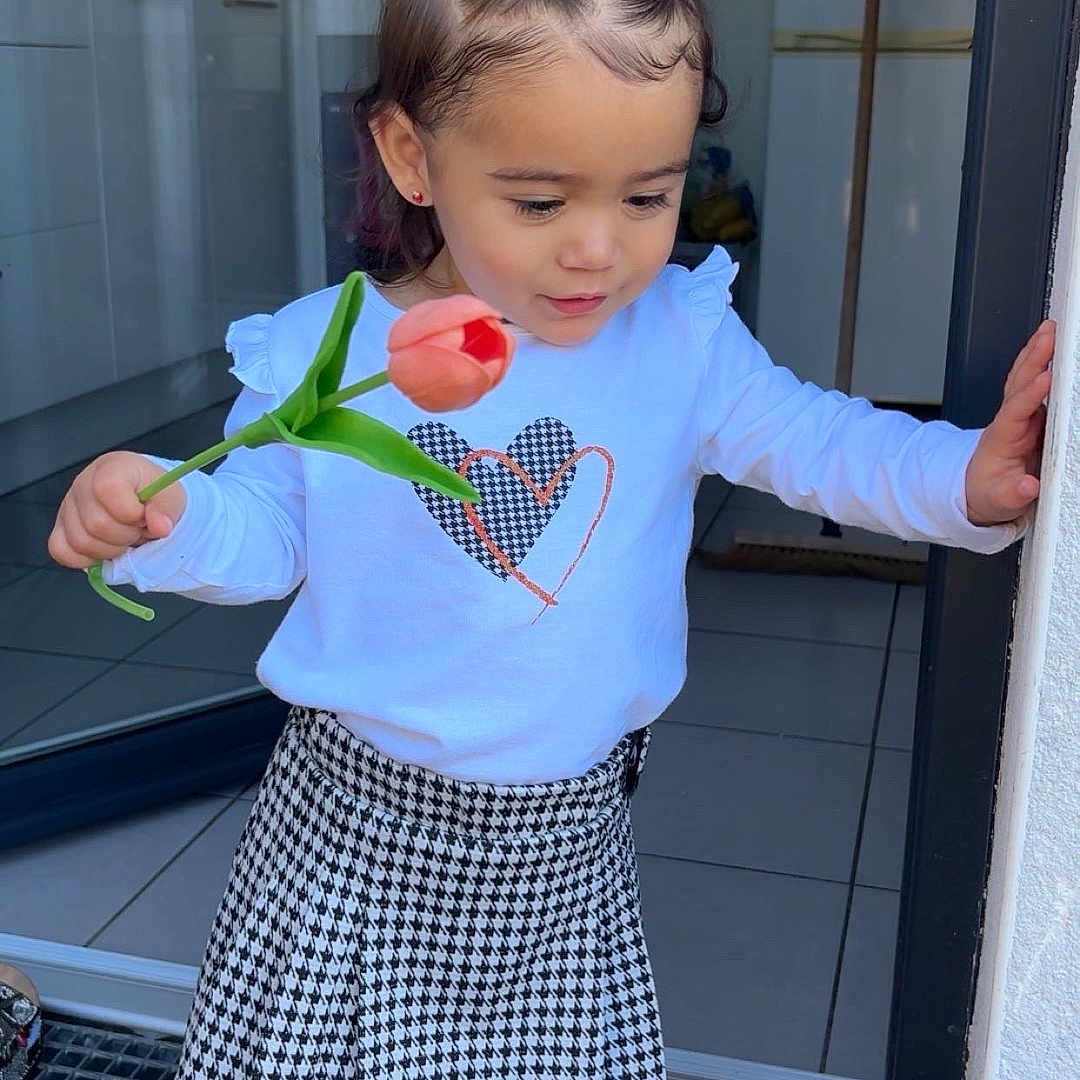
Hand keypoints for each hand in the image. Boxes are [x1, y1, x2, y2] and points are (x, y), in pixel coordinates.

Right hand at [47, 451, 186, 568]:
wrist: (145, 501)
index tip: (143, 515)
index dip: (130, 512)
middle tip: (138, 529)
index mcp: (111, 468)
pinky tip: (107, 547)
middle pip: (95, 524)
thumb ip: (167, 508)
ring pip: (80, 542)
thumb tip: (160, 527)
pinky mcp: (60, 530)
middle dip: (125, 535)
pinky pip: (64, 553)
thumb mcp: (172, 495)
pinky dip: (89, 558)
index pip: (107, 489)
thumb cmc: (155, 494)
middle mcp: (83, 483)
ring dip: (111, 549)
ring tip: (125, 537)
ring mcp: (68, 507)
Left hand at [965, 319, 1054, 526]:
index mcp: (1002, 439)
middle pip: (1020, 384)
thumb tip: (1028, 486)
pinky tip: (1049, 344)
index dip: (1030, 395)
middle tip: (1051, 334)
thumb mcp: (998, 502)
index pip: (1016, 411)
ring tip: (1050, 328)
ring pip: (1025, 377)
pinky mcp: (1030, 413)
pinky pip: (1033, 382)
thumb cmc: (988, 493)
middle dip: (1035, 358)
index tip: (1045, 378)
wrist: (977, 489)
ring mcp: (1019, 414)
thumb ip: (1012, 494)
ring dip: (1036, 351)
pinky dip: (1041, 361)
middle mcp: (1009, 420)